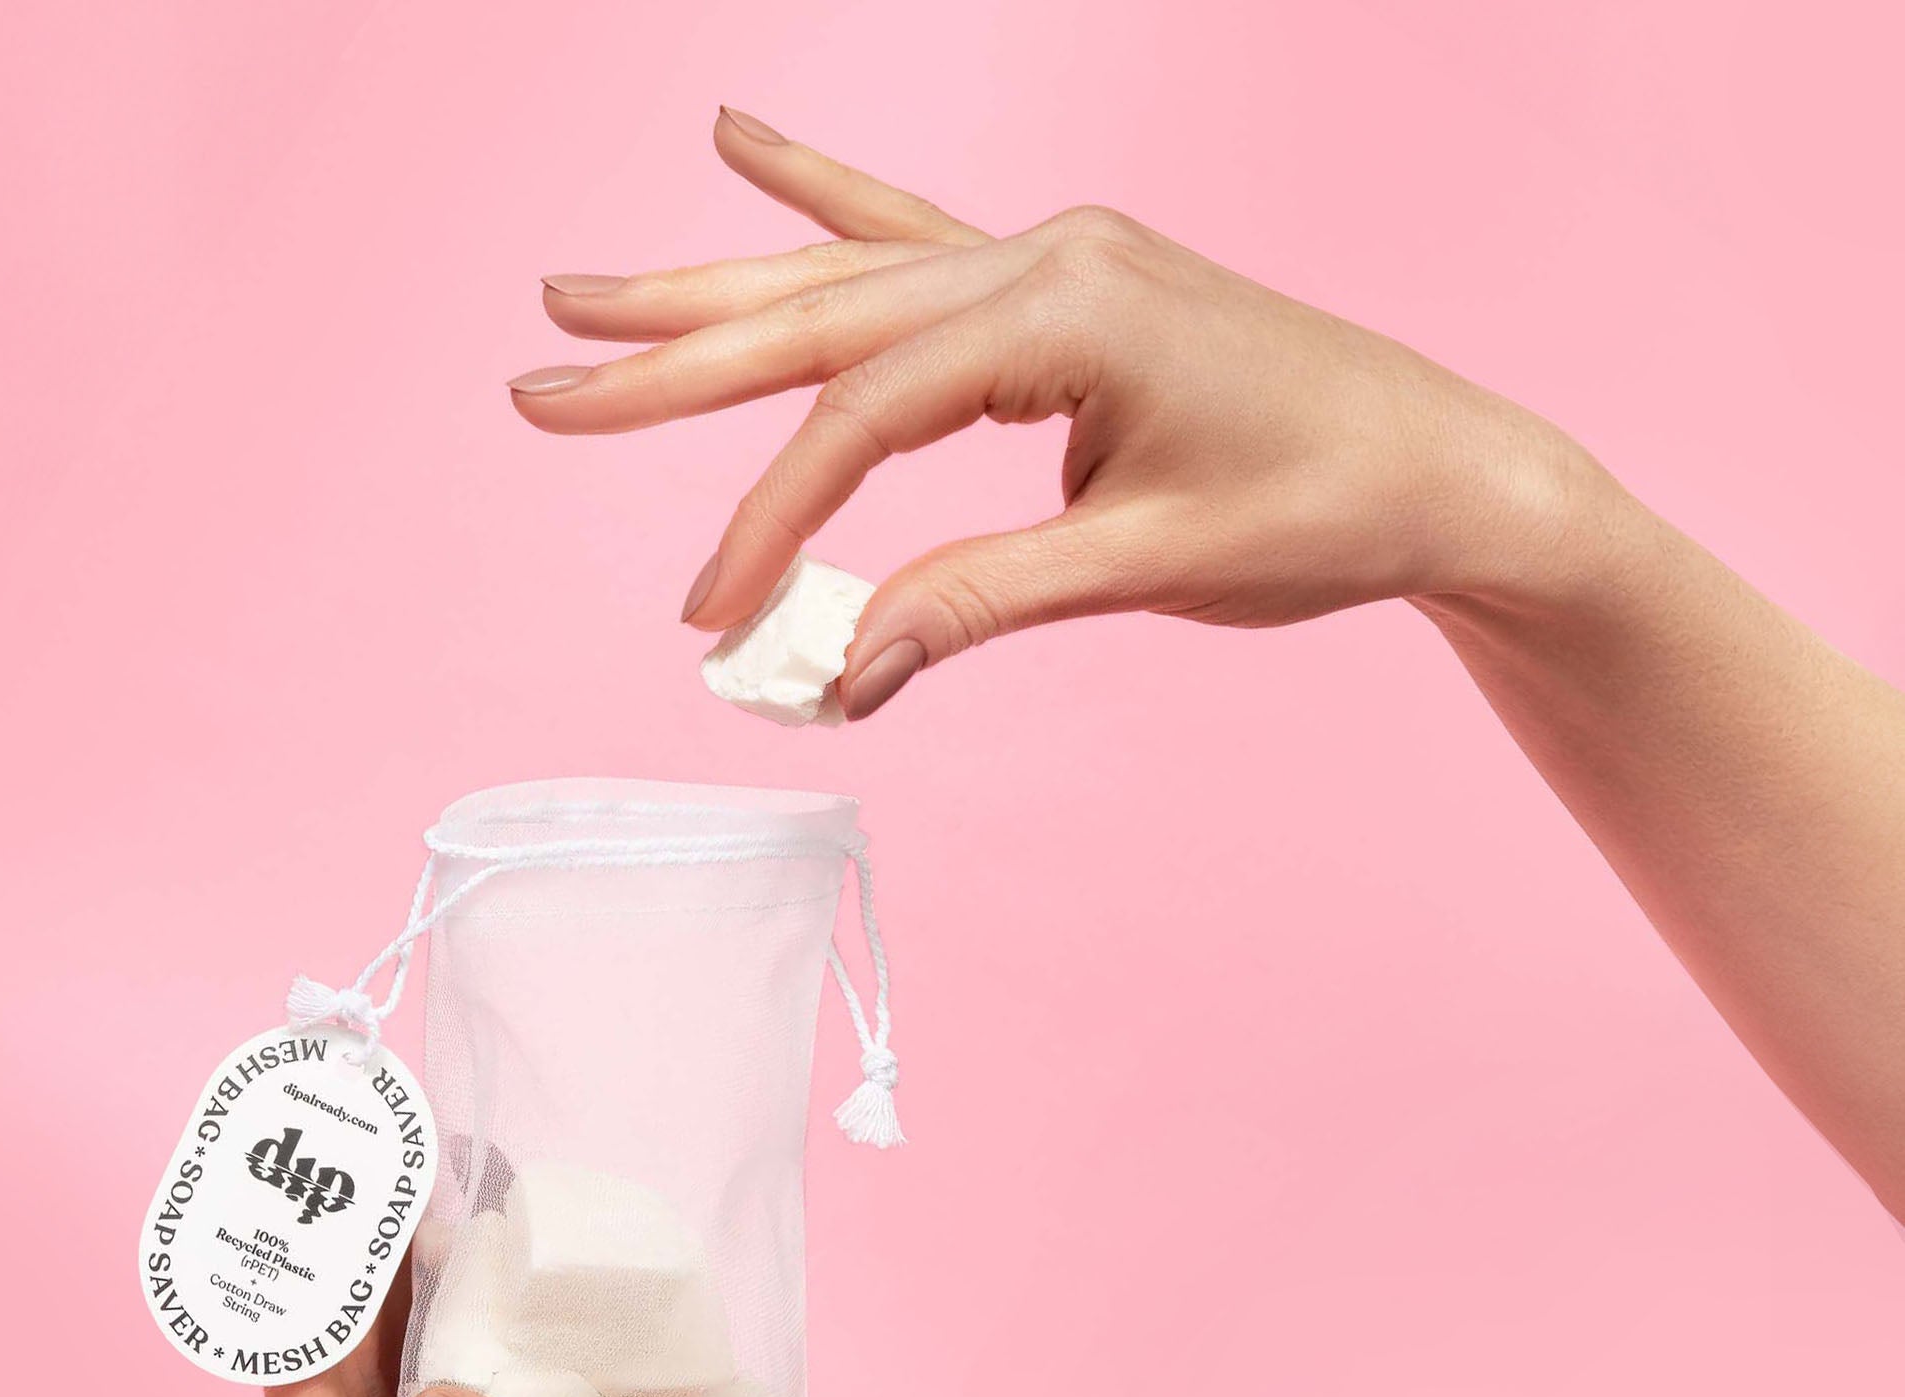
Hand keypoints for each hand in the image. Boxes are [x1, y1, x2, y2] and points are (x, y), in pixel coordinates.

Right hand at [509, 106, 1617, 717]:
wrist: (1438, 467)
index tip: (714, 612)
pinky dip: (827, 200)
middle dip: (671, 357)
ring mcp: (1053, 255)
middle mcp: (1046, 254)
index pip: (868, 413)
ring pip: (848, 274)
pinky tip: (743, 144)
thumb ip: (981, 602)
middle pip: (821, 310)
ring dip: (714, 289)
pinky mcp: (1062, 285)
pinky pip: (917, 237)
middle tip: (537, 386)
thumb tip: (840, 674)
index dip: (776, 517)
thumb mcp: (1146, 566)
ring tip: (583, 295)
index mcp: (1068, 306)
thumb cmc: (1321, 509)